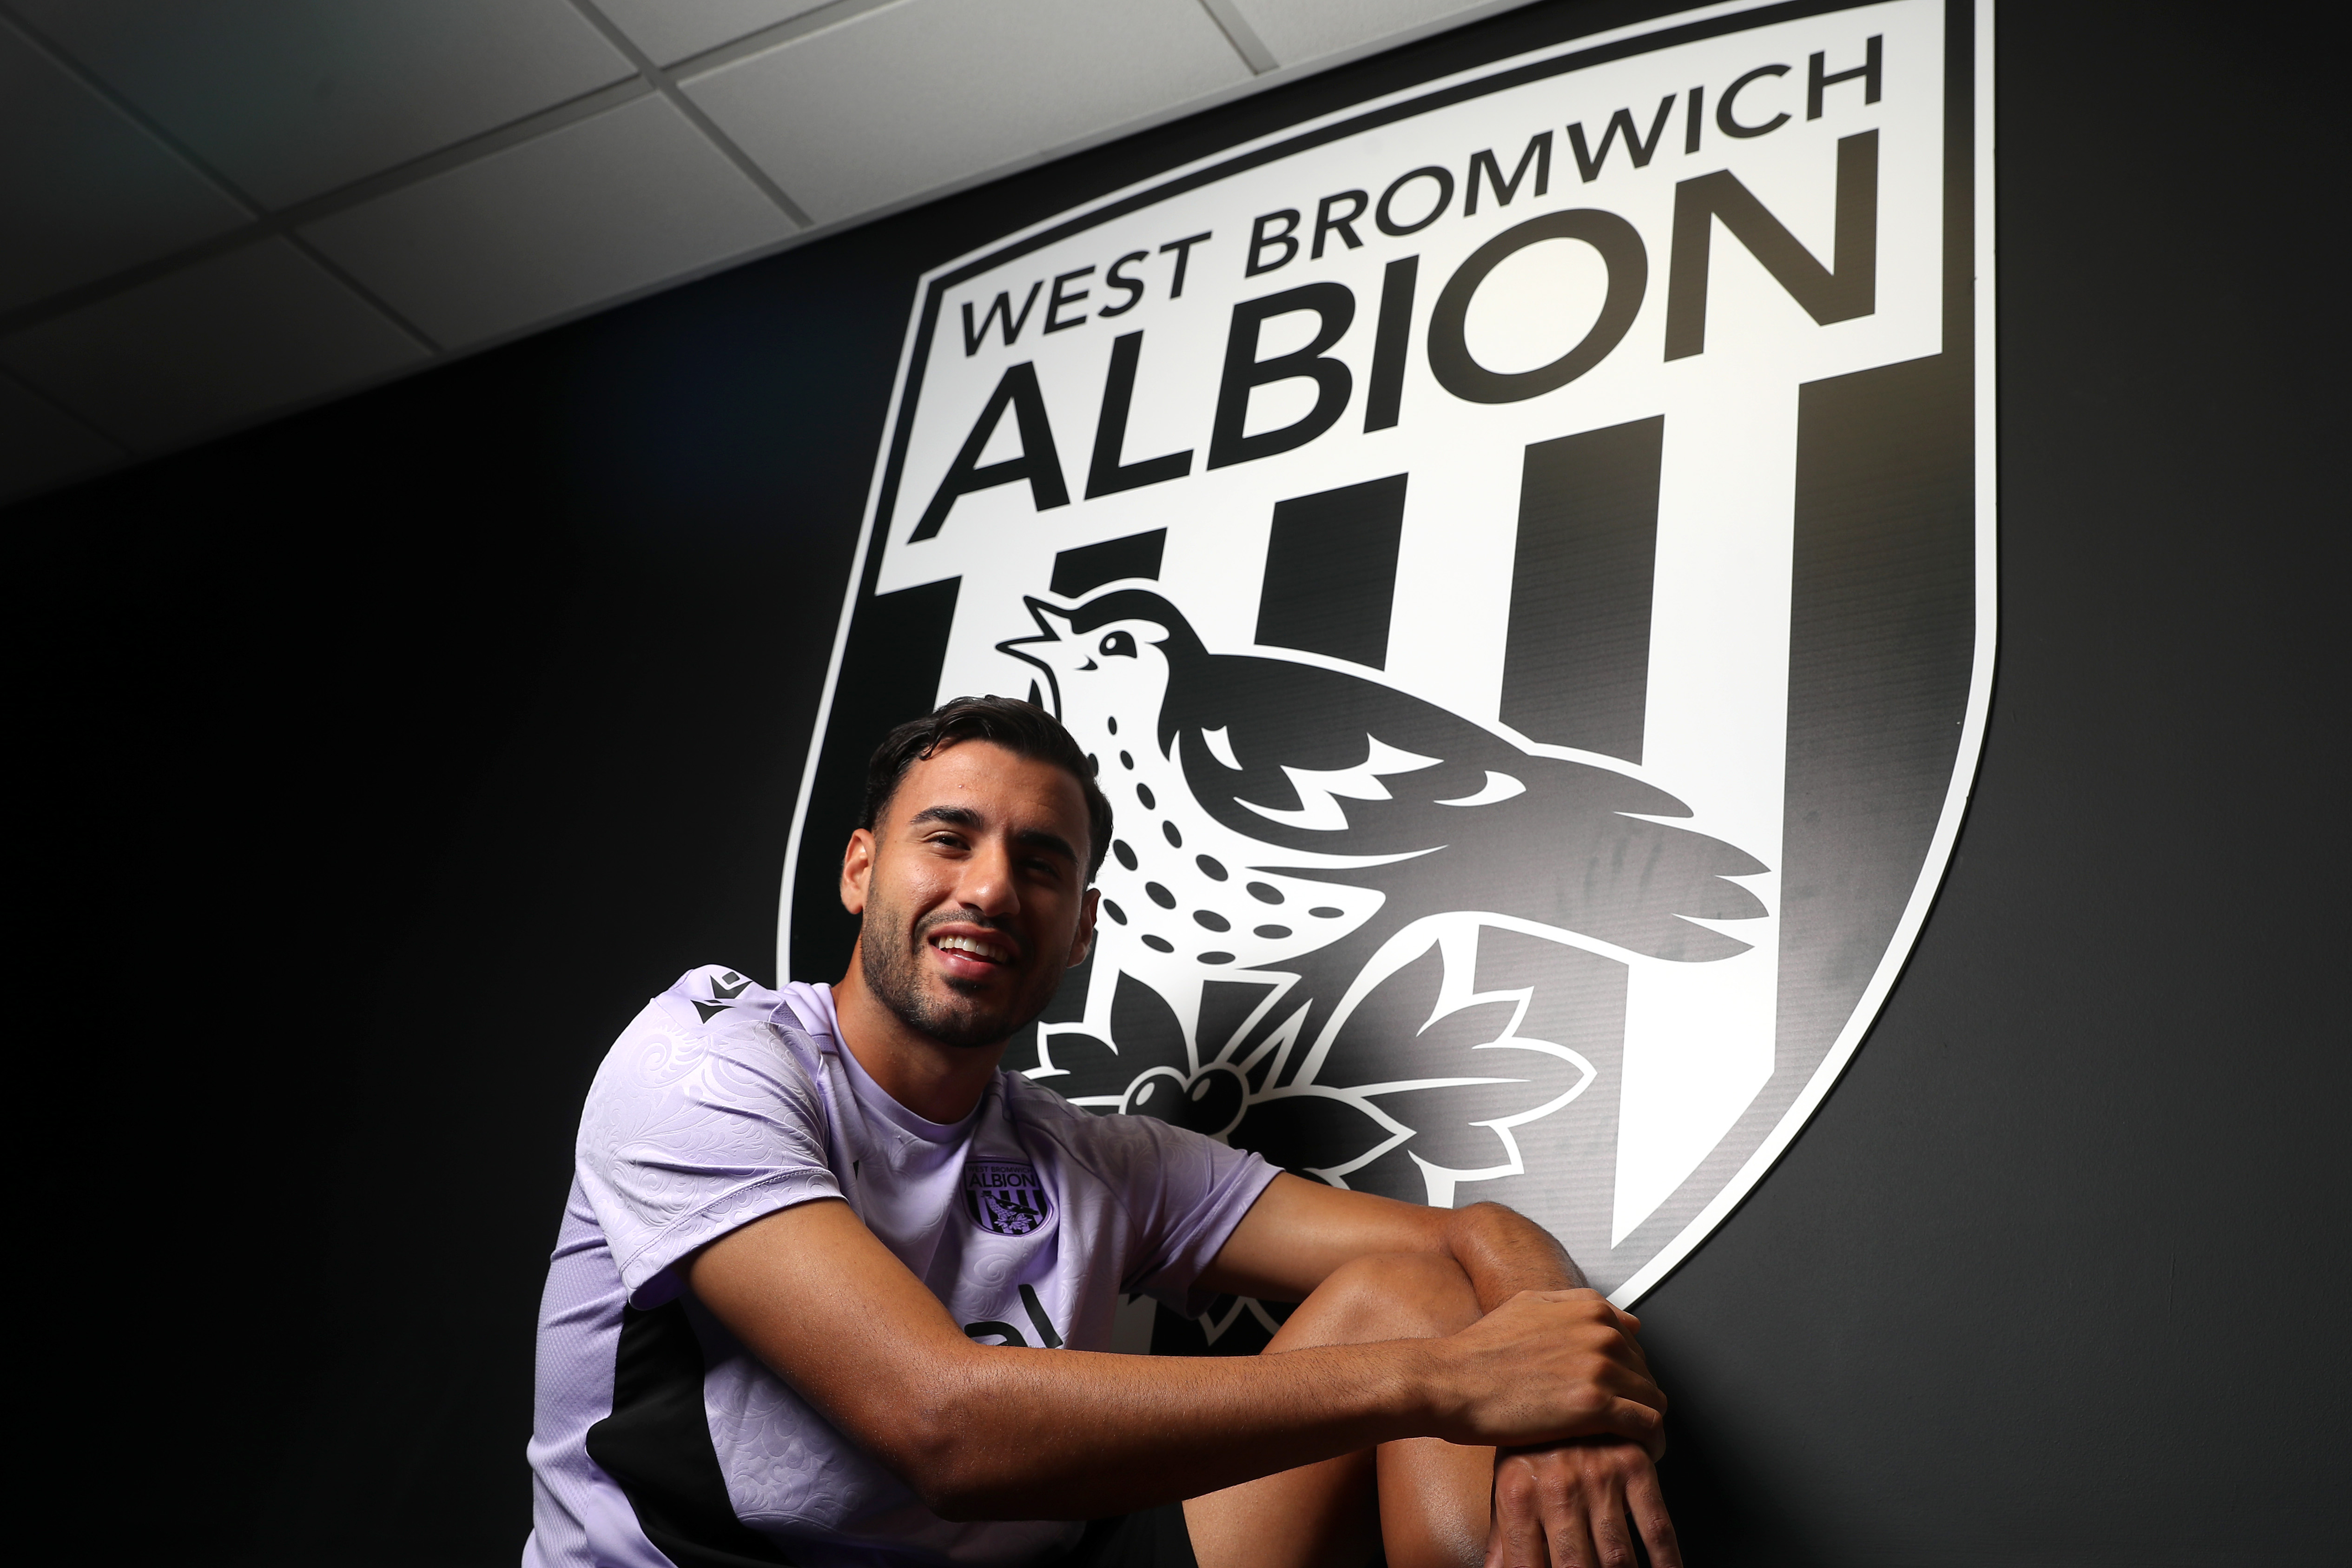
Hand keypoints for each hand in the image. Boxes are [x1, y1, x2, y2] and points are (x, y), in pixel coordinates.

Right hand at [1435, 1288, 1667, 1454]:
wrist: (1451, 1382)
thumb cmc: (1480, 1351)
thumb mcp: (1529, 1305)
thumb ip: (1578, 1306)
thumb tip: (1626, 1322)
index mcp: (1589, 1310)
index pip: (1636, 1346)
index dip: (1625, 1375)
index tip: (1615, 1395)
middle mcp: (1601, 1334)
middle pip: (1646, 1373)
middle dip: (1633, 1400)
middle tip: (1614, 1425)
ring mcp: (1600, 1368)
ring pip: (1653, 1400)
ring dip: (1643, 1424)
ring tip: (1626, 1444)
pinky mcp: (1594, 1407)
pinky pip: (1648, 1426)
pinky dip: (1648, 1443)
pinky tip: (1633, 1454)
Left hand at [1487, 1438, 1680, 1567]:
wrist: (1547, 1373)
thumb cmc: (1526, 1438)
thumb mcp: (1504, 1484)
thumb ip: (1504, 1538)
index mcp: (1517, 1495)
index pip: (1529, 1566)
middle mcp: (1557, 1487)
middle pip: (1575, 1567)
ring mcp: (1598, 1475)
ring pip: (1617, 1556)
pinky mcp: (1633, 1463)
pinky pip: (1656, 1525)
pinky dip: (1666, 1560)